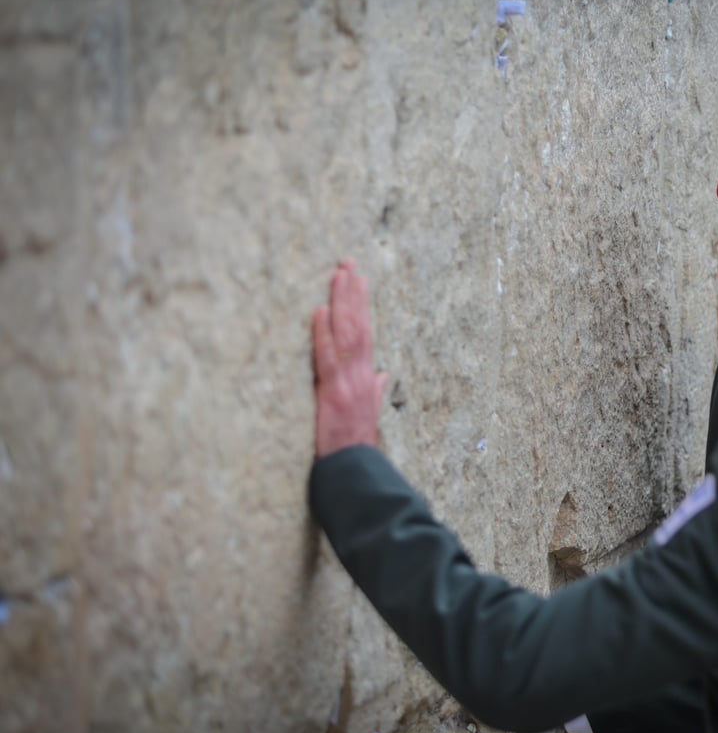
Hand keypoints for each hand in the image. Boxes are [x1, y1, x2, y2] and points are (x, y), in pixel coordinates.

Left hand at [312, 259, 387, 456]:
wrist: (355, 470)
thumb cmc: (357, 445)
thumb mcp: (370, 415)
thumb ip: (376, 392)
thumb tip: (382, 373)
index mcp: (367, 378)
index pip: (365, 333)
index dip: (362, 305)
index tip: (359, 279)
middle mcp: (360, 374)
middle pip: (358, 325)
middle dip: (353, 292)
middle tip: (347, 262)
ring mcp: (348, 382)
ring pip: (347, 334)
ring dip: (342, 302)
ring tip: (338, 275)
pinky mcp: (333, 393)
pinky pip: (327, 358)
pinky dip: (323, 334)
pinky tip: (320, 311)